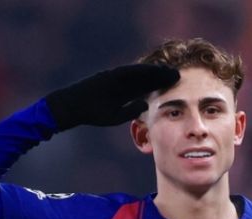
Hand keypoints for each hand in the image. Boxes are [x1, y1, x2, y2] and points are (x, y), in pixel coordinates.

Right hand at [45, 64, 179, 129]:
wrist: (73, 107)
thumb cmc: (92, 113)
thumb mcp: (115, 116)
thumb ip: (130, 110)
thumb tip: (145, 106)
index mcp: (124, 93)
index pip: (145, 89)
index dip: (160, 87)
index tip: (175, 87)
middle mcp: (122, 83)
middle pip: (145, 79)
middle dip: (161, 77)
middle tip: (178, 76)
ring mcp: (116, 78)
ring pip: (139, 73)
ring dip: (155, 72)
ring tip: (170, 72)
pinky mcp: (109, 75)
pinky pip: (127, 72)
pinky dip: (140, 70)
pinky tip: (154, 70)